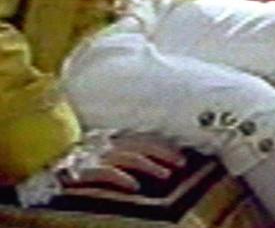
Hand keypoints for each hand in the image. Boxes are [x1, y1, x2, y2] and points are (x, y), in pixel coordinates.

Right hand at [62, 136, 184, 192]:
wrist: (42, 165)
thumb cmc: (74, 160)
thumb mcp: (101, 150)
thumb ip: (122, 150)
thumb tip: (151, 159)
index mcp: (111, 137)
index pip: (144, 138)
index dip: (164, 146)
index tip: (182, 155)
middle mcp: (106, 143)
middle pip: (141, 144)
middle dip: (164, 153)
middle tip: (181, 163)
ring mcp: (94, 156)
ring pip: (128, 157)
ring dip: (150, 165)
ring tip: (166, 174)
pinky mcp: (81, 172)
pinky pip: (104, 173)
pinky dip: (121, 178)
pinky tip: (134, 187)